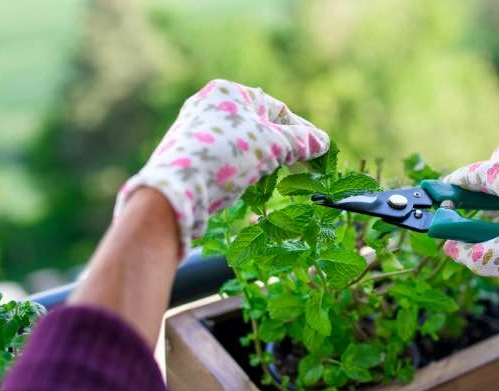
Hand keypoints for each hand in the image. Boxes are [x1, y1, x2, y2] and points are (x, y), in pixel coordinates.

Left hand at [114, 79, 329, 257]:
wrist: (177, 189)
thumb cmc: (226, 156)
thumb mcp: (270, 145)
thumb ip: (299, 142)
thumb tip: (322, 142)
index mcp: (227, 92)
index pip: (276, 108)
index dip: (301, 131)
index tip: (318, 152)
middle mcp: (207, 106)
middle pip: (258, 126)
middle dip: (282, 148)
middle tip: (302, 168)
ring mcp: (195, 132)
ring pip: (241, 145)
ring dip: (262, 162)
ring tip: (275, 179)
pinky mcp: (188, 157)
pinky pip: (224, 160)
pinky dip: (241, 171)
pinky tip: (248, 186)